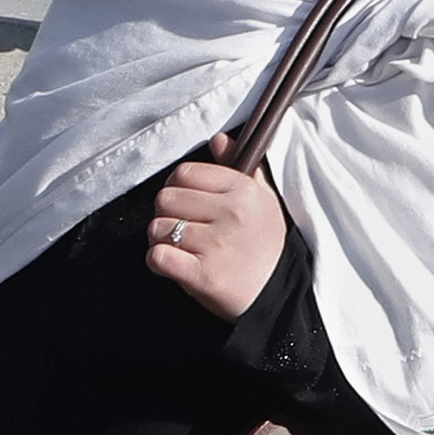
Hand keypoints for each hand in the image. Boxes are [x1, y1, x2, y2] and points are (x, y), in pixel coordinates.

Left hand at [147, 138, 288, 318]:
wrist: (277, 296)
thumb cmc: (264, 246)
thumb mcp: (262, 201)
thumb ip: (240, 168)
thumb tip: (220, 138)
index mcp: (244, 191)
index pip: (184, 173)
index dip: (178, 189)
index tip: (188, 205)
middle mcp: (232, 213)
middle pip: (165, 199)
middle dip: (167, 215)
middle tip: (183, 230)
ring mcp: (216, 244)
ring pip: (157, 228)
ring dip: (162, 240)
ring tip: (184, 249)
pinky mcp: (202, 275)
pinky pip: (157, 256)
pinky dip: (159, 262)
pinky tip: (176, 265)